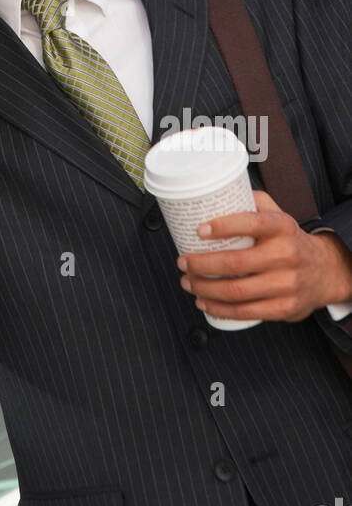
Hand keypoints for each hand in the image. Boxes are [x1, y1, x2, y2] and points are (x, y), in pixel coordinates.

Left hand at [176, 190, 351, 322]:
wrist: (324, 271)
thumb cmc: (289, 240)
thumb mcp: (277, 214)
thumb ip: (251, 201)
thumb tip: (215, 193)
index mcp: (282, 227)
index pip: (251, 223)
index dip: (223, 226)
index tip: (198, 230)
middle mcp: (287, 254)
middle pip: (235, 263)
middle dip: (201, 264)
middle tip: (183, 261)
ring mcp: (287, 284)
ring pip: (237, 291)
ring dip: (204, 289)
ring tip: (188, 282)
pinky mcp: (285, 308)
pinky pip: (246, 312)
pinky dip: (220, 309)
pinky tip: (204, 302)